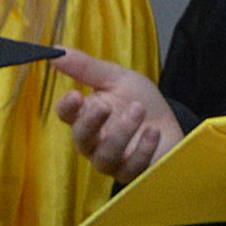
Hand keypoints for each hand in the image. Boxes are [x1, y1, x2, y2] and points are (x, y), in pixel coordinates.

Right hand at [54, 48, 182, 181]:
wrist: (169, 123)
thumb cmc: (138, 101)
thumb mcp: (115, 78)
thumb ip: (86, 68)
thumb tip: (56, 52)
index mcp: (86, 117)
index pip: (66, 115)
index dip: (67, 108)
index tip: (75, 95)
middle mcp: (94, 143)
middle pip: (81, 140)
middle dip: (91, 123)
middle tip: (104, 106)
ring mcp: (112, 162)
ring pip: (105, 157)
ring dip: (121, 133)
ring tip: (139, 109)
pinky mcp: (133, 174)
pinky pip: (131, 168)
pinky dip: (143, 149)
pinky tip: (153, 131)